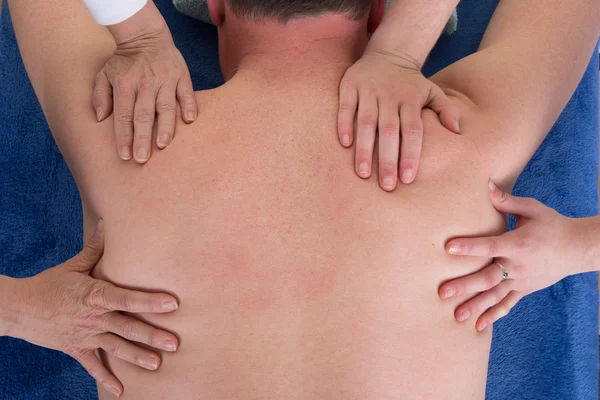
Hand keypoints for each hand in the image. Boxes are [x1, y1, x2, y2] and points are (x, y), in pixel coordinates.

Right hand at [16, 221, 178, 397]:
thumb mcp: (74, 265)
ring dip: (137, 357)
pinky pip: (92, 366)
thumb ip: (95, 249)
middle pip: (127, 327)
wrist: (19, 308)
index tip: (172, 304)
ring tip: (158, 364)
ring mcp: (85, 335)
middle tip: (174, 343)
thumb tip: (108, 223)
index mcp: (95, 295)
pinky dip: (105, 380)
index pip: (126, 298)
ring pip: (116, 348)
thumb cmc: (50, 284)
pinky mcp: (76, 349)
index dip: (149, 301)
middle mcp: (94, 317)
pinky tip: (121, 391)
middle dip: (151, 336)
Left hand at [93, 1, 196, 163]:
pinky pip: (186, 93)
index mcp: (125, 84)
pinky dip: (189, 106)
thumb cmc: (124, 61)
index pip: (123, 116)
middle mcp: (145, 83)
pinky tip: (189, 121)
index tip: (124, 156)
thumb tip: (101, 118)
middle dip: (142, 139)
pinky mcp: (181, 76)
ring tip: (163, 145)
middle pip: (143, 116)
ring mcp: (165, 80)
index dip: (123, 137)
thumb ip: (99, 96)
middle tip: (141, 159)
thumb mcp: (104, 74)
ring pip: (166, 107)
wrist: (145, 35)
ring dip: (165, 127)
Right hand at [337, 48, 459, 190]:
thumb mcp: (432, 91)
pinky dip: (344, 124)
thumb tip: (457, 131)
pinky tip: (345, 144)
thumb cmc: (410, 82)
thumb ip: (446, 109)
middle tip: (387, 185)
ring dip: (364, 148)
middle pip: (389, 131)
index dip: (410, 155)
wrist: (388, 53)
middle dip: (387, 159)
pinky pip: (346, 107)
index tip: (407, 178)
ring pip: (366, 122)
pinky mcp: (350, 86)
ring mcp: (369, 90)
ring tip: (363, 173)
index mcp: (410, 100)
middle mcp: (390, 96)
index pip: (412, 131)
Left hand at [439, 180, 585, 330]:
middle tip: (442, 292)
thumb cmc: (552, 224)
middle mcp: (518, 265)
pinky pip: (508, 304)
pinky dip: (494, 315)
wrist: (578, 248)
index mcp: (517, 244)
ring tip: (455, 316)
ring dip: (475, 306)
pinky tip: (478, 326)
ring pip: (495, 296)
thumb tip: (486, 184)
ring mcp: (521, 280)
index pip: (489, 246)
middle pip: (487, 278)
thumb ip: (506, 201)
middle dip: (464, 286)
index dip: (469, 247)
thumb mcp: (532, 209)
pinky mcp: (524, 289)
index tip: (448, 247)